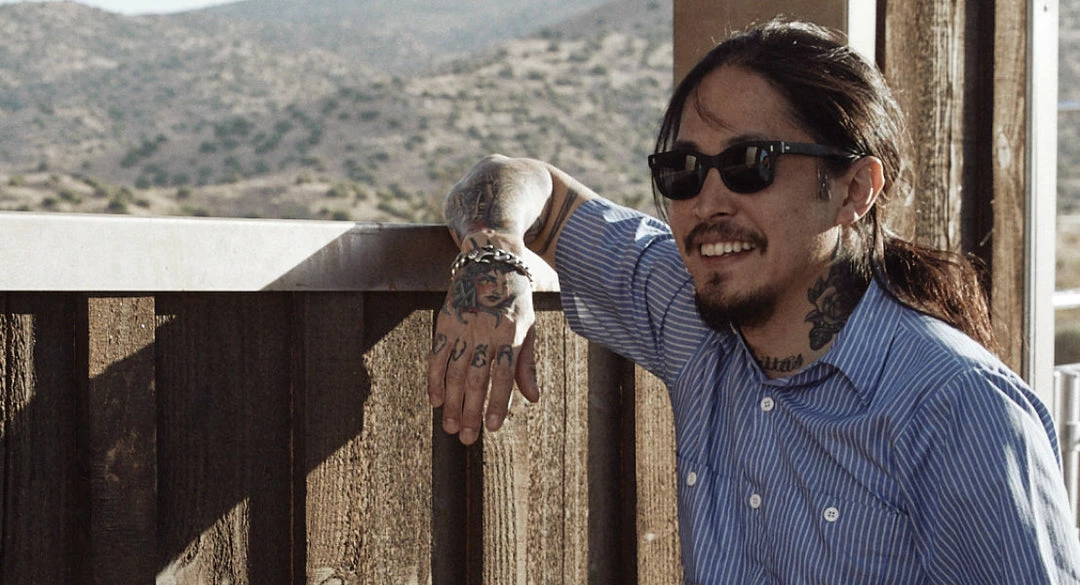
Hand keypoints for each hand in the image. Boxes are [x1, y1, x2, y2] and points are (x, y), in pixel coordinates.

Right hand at [427, 259, 539, 444]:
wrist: (490, 262)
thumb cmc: (514, 300)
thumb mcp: (529, 327)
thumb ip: (527, 364)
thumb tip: (533, 399)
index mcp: (511, 333)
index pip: (504, 375)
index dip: (498, 403)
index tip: (493, 427)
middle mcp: (486, 331)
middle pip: (477, 379)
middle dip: (472, 411)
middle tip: (467, 438)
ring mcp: (463, 327)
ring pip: (455, 372)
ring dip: (453, 402)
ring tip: (451, 427)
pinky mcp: (445, 322)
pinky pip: (436, 355)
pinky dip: (434, 379)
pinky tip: (436, 400)